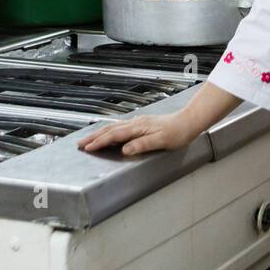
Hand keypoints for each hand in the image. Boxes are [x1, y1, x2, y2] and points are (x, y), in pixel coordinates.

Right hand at [78, 112, 197, 155]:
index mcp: (138, 127)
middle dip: (93, 137)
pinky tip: (109, 133)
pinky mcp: (142, 124)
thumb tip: (125, 149)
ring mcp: (138, 122)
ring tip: (89, 139)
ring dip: (100, 133)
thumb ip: (142, 144)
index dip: (99, 142)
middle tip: (80, 143)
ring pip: (114, 127)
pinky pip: (120, 127)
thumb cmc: (178, 132)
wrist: (189, 121)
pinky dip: (110, 130)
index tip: (87, 148)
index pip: (114, 135)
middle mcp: (136, 123)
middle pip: (110, 129)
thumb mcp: (161, 140)